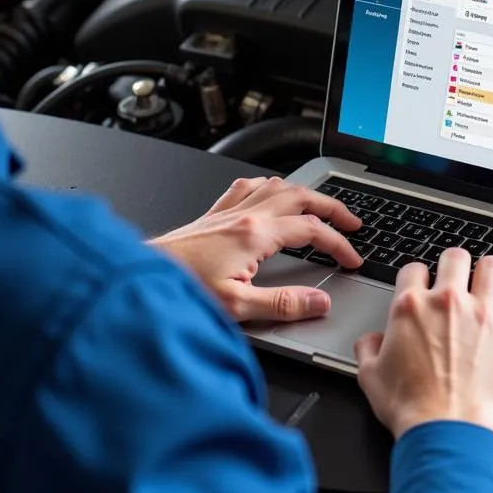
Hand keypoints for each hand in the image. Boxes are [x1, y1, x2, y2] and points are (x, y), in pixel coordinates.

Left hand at [151, 177, 361, 322]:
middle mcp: (245, 214)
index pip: (312, 231)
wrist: (140, 277)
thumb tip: (320, 302)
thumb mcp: (237, 306)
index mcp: (256, 234)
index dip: (339, 244)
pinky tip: (269, 194)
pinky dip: (269, 187)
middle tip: (352, 222)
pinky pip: (248, 186)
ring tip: (319, 207)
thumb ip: (283, 305)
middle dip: (333, 208)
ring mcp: (228, 210)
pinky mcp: (213, 214)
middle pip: (302, 197)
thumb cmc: (181, 290)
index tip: (352, 259)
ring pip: (278, 186)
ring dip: (305, 193)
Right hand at [355, 249, 492, 438]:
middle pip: (455, 257)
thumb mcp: (370, 377)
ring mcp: (482, 315)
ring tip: (488, 278)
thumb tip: (372, 342)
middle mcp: (447, 302)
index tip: (422, 286)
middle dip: (454, 264)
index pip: (414, 269)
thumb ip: (368, 350)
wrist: (449, 430)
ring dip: (489, 271)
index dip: (417, 277)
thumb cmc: (411, 408)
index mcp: (410, 307)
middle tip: (456, 276)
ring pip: (491, 268)